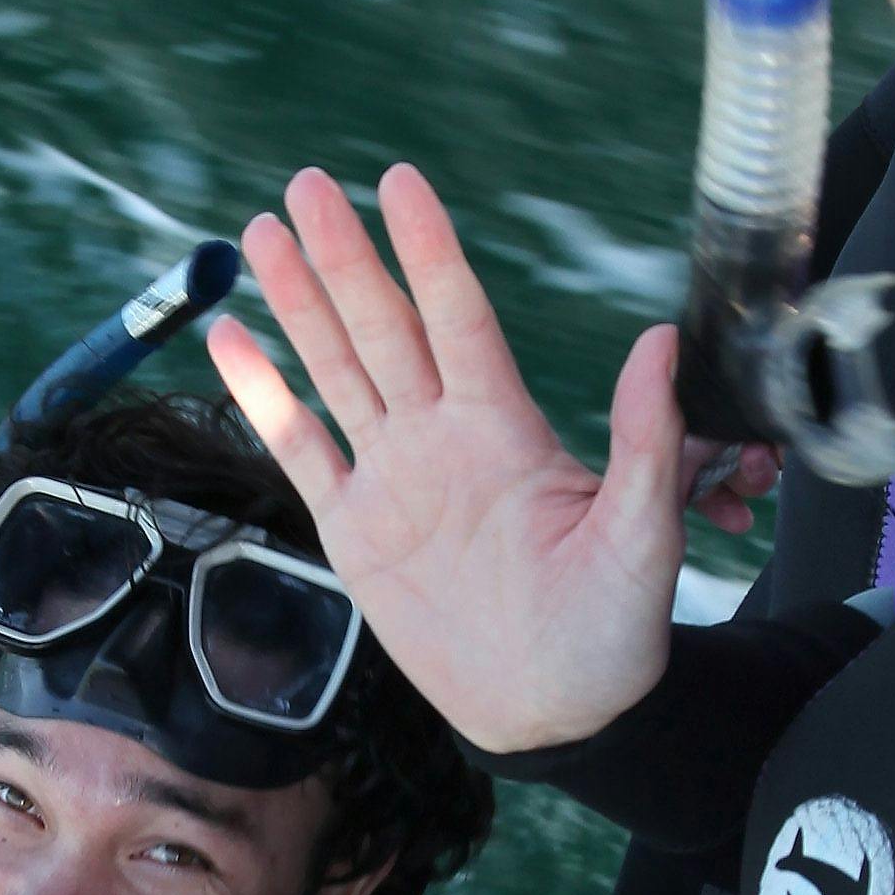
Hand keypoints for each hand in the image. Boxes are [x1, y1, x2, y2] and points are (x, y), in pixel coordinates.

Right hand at [206, 166, 691, 754]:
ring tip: (263, 232)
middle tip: (307, 184)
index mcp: (504, 427)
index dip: (427, 250)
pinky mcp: (354, 531)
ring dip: (299, 304)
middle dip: (343, 256)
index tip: (400, 182)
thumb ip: (644, 439)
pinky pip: (300, 451)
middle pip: (382, 327)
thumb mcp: (644, 533)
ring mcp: (393, 479)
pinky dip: (264, 397)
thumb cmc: (615, 626)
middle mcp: (442, 437)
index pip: (458, 316)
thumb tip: (661, 340)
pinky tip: (233, 340)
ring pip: (336, 370)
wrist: (558, 711)